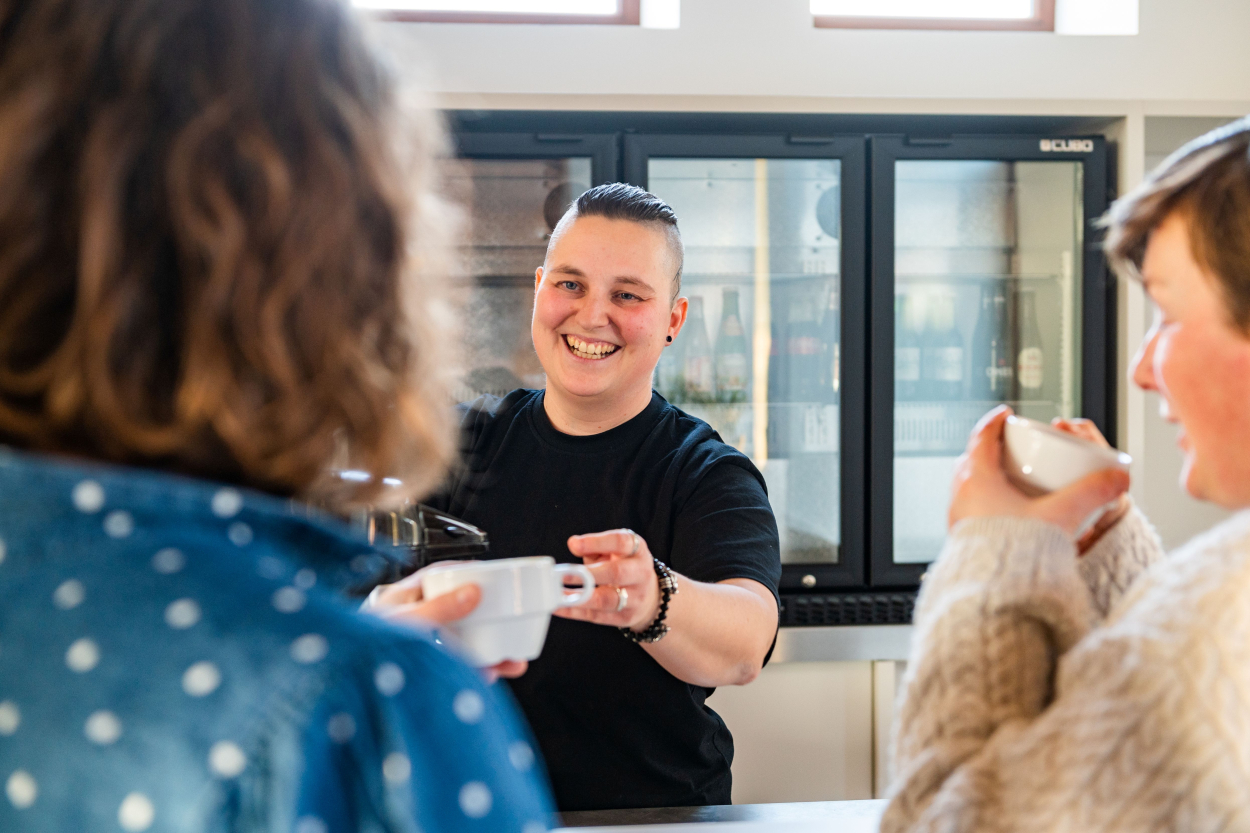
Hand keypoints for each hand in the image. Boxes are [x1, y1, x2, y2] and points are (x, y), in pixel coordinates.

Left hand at [361, 566, 527, 682]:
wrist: (338, 687)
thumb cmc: (359, 647)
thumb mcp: (406, 622)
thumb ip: (440, 608)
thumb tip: (472, 591)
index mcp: (404, 598)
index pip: (440, 577)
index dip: (468, 574)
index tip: (495, 578)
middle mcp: (412, 620)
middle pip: (458, 613)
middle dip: (490, 620)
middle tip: (513, 624)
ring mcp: (417, 646)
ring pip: (460, 643)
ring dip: (490, 650)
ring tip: (513, 662)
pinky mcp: (420, 670)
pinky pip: (453, 668)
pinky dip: (473, 672)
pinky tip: (489, 676)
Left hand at [555, 529, 661, 630]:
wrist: (648, 596)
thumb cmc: (624, 566)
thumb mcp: (615, 550)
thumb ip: (595, 545)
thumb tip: (574, 543)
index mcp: (638, 551)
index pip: (621, 542)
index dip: (597, 542)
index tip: (574, 545)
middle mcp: (640, 573)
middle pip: (617, 573)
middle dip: (588, 574)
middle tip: (562, 573)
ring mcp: (635, 598)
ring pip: (607, 599)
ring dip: (579, 597)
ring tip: (556, 594)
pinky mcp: (625, 617)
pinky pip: (597, 616)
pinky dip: (575, 612)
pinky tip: (558, 607)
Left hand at [948, 406, 1129, 538]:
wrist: (996, 594)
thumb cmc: (1019, 553)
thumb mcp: (1062, 515)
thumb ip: (1093, 493)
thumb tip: (1119, 478)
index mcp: (977, 479)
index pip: (981, 437)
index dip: (994, 422)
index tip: (1005, 414)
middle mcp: (960, 496)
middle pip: (970, 460)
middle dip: (989, 450)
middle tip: (1008, 447)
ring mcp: (957, 518)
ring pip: (965, 486)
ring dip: (983, 477)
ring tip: (1007, 480)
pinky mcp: (960, 539)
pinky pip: (967, 509)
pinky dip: (981, 501)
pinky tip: (1001, 513)